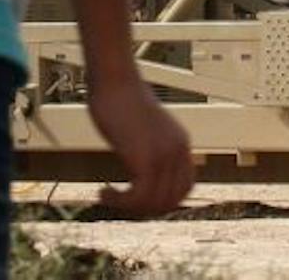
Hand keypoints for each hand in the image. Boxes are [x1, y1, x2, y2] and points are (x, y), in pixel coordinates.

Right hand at [86, 73, 192, 215]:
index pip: (186, 188)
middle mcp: (177, 151)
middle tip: (120, 201)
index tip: (140, 200)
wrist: (114, 79)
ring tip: (108, 196)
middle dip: (144, 209)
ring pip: (154, 203)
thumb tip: (139, 168)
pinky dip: (119, 201)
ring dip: (128, 207)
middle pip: (170, 201)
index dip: (164, 201)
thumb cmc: (121, 99)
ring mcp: (163, 155)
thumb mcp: (145, 128)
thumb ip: (149, 147)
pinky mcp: (144, 158)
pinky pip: (138, 197)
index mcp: (181, 144)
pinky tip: (103, 192)